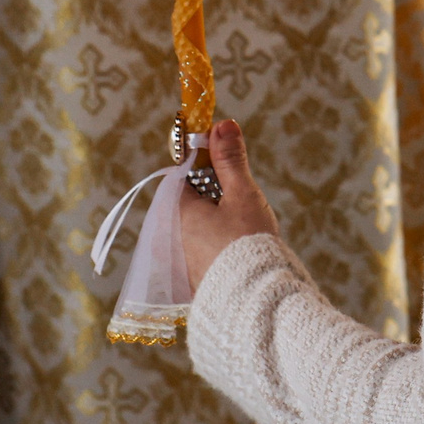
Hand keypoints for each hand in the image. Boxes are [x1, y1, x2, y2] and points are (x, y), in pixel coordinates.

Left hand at [179, 119, 282, 286]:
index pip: (183, 173)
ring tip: (245, 226)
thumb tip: (222, 125)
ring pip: (197, 224)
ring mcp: (180, 258)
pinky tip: (239, 246)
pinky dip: (217, 241)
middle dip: (215, 194)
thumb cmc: (247, 242)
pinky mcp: (192, 276)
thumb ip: (230, 159)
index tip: (226, 159)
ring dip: (218, 218)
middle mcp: (170, 234)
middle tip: (241, 199)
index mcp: (176, 209)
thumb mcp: (242, 194)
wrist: (254, 298)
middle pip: (190, 199)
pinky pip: (201, 247)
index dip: (206, 163)